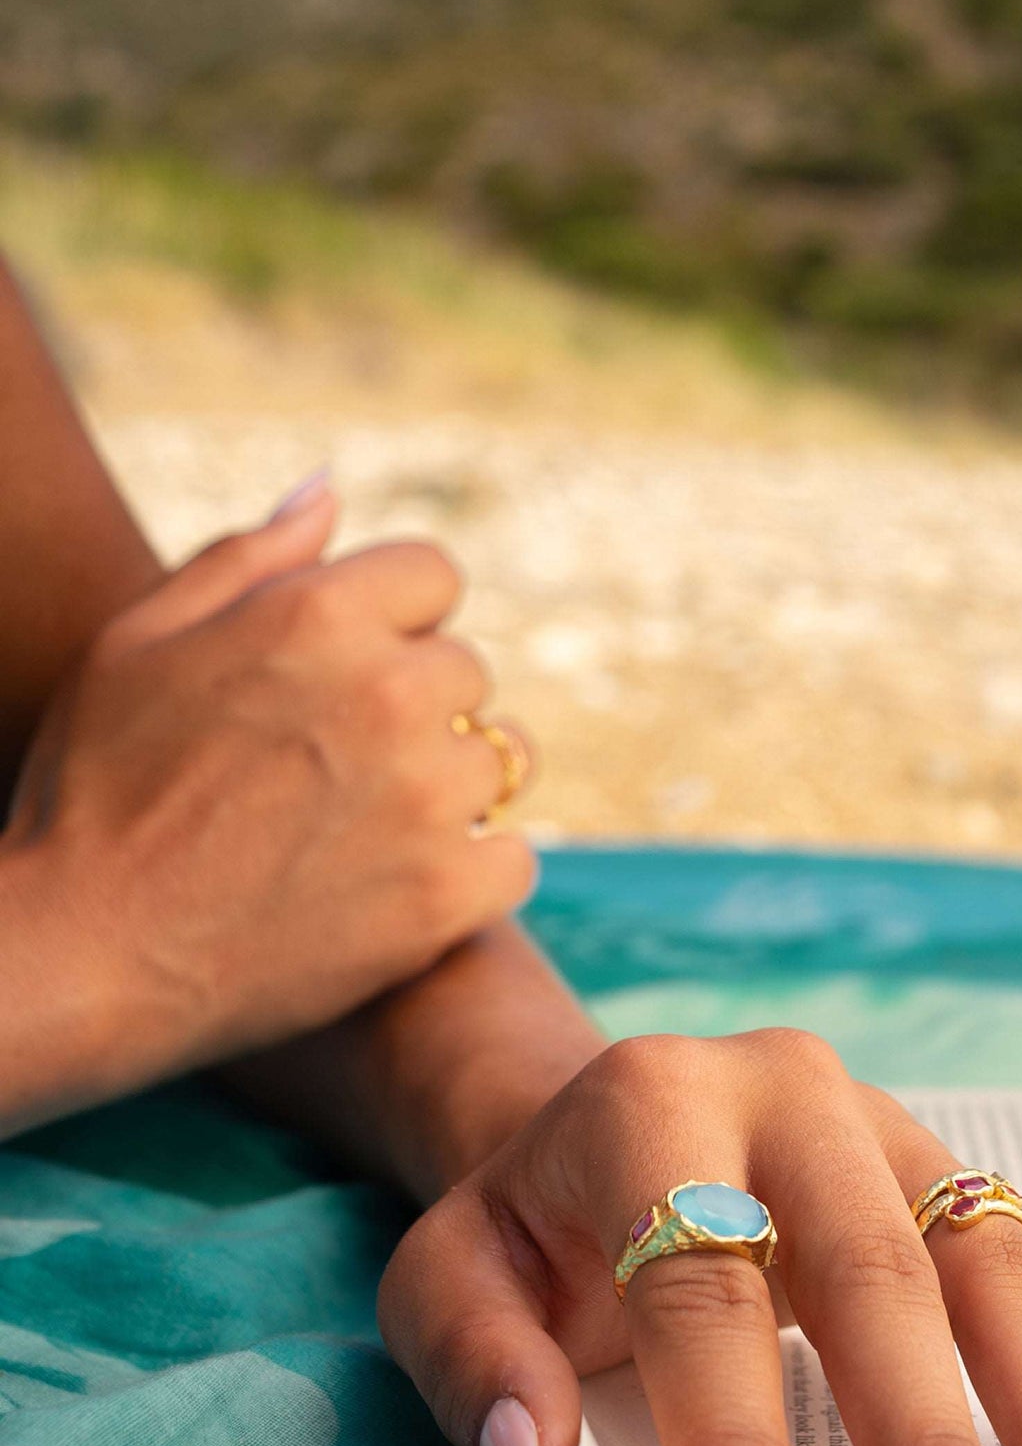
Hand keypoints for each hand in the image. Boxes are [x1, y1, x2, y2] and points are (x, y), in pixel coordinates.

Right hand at [5, 477, 535, 1097]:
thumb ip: (248, 556)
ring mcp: (426, 797)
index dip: (394, 621)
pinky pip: (514, 857)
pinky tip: (399, 883)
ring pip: (501, 759)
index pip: (435, 574)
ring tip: (365, 825)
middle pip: (467, 670)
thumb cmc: (95, 790)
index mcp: (317, 614)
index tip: (350, 671)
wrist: (84, 955)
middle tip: (337, 766)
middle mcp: (388, 694)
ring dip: (449, 786)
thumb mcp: (137, 642)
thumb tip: (333, 490)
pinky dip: (471, 873)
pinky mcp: (446, 894)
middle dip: (416, 705)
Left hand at [379, 1031, 1021, 1445]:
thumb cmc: (536, 1226)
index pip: (700, 1288)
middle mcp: (790, 1093)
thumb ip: (476, 1361)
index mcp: (652, 1106)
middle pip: (879, 1269)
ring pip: (998, 1260)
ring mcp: (891, 1125)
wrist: (613, 1122)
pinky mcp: (958, 1173)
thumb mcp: (450, 1275)